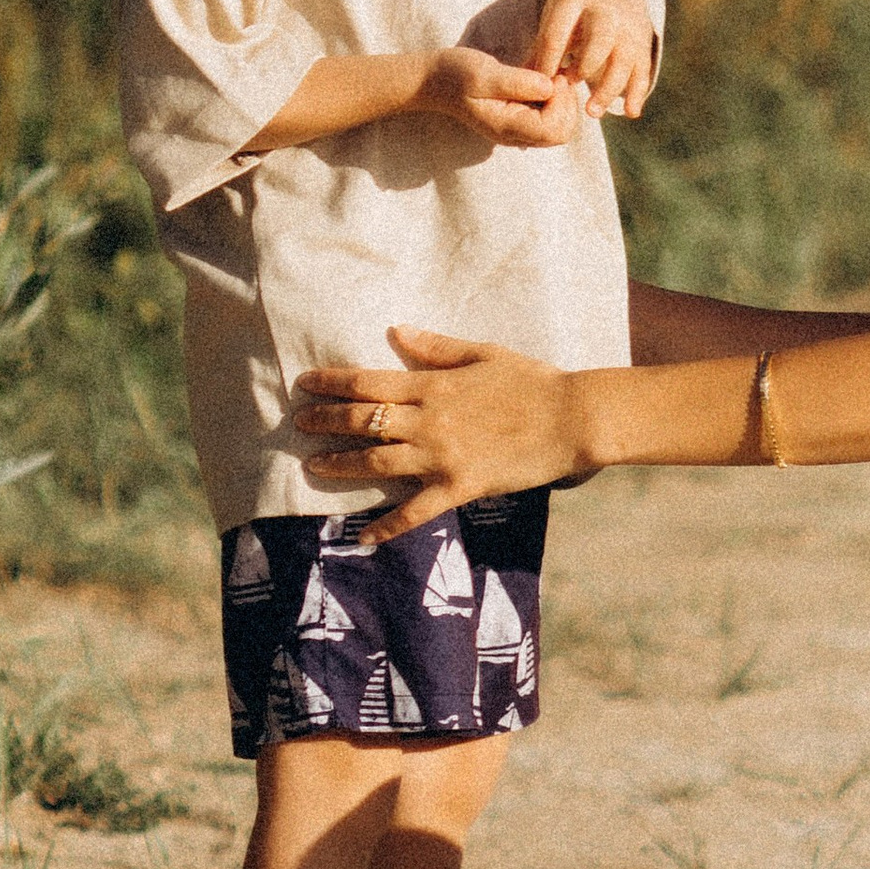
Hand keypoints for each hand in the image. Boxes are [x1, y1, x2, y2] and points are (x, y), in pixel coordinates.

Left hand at [292, 329, 586, 530]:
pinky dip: (387, 525)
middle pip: (362, 421)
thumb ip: (435, 347)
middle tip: (298, 423)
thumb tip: (396, 332)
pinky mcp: (459, 486)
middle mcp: (429, 421)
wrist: (571, 418)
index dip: (331, 383)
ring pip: (376, 464)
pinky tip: (363, 536)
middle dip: (325, 421)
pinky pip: (415, 511)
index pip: (367, 382)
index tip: (305, 383)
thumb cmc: (531, 381)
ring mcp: (442, 456)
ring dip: (340, 465)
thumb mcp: (482, 353)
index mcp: (433, 384)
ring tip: (313, 466)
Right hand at [412, 46, 585, 147]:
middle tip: (555, 75)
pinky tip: (542, 78)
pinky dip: (554, 98)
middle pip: (562, 132)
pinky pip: (550, 117)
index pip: (555, 129)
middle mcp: (516, 134)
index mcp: (508, 127)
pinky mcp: (520, 119)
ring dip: (562, 100)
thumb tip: (549, 86)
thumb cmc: (455, 74)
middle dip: (567, 103)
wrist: (434, 80)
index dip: (562, 103)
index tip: (552, 76)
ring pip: (560, 125)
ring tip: (548, 74)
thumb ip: (515, 82)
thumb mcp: (482, 73)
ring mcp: (519, 129)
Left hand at [529, 0, 656, 117]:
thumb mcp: (555, 14)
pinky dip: (638, 92)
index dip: (549, 62)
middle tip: (568, 88)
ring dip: (609, 88)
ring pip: (624, 59)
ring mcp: (628, 27)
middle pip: (599, 41)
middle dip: (583, 68)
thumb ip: (542, 48)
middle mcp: (605, 12)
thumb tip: (523, 84)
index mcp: (574, 2)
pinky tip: (630, 113)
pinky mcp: (643, 41)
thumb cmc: (574, 5)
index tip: (541, 86)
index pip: (559, 34)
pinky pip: (643, 69)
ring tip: (591, 113)